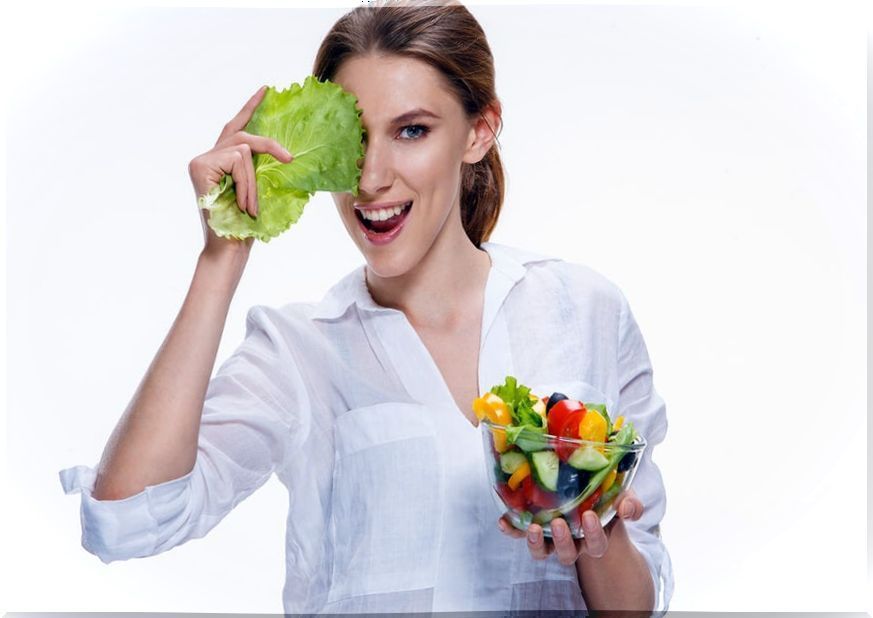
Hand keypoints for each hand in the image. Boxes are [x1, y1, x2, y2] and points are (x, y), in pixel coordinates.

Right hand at [188, 85, 293, 257]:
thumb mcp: (258, 190)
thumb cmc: (244, 225)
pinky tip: (242, 204)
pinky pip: (239, 161)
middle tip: (289, 158)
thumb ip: (260, 168)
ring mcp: (201, 160)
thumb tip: (285, 153)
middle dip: (268, 144)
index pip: (236, 127)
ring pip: (243, 151)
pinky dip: (246, 183)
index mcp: (219, 161)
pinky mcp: (200, 166)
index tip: (266, 89)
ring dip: (253, 182)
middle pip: (241, 134)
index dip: (250, 107)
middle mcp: (206, 156)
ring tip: (250, 206)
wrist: (228, 248)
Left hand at [497, 489, 643, 564]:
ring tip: (534, 528)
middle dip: (563, 541)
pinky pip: (519, 534)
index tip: (590, 516)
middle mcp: (571, 542)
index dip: (593, 534)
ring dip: (536, 543)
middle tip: (559, 523)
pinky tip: (504, 521)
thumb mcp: (622, 498)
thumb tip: (627, 507)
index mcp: (594, 537)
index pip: (596, 545)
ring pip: (542, 552)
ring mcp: (550, 538)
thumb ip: (629, 504)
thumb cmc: (605, 500)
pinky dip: (511, 530)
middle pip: (566, 554)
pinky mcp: (533, 529)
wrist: (587, 498)